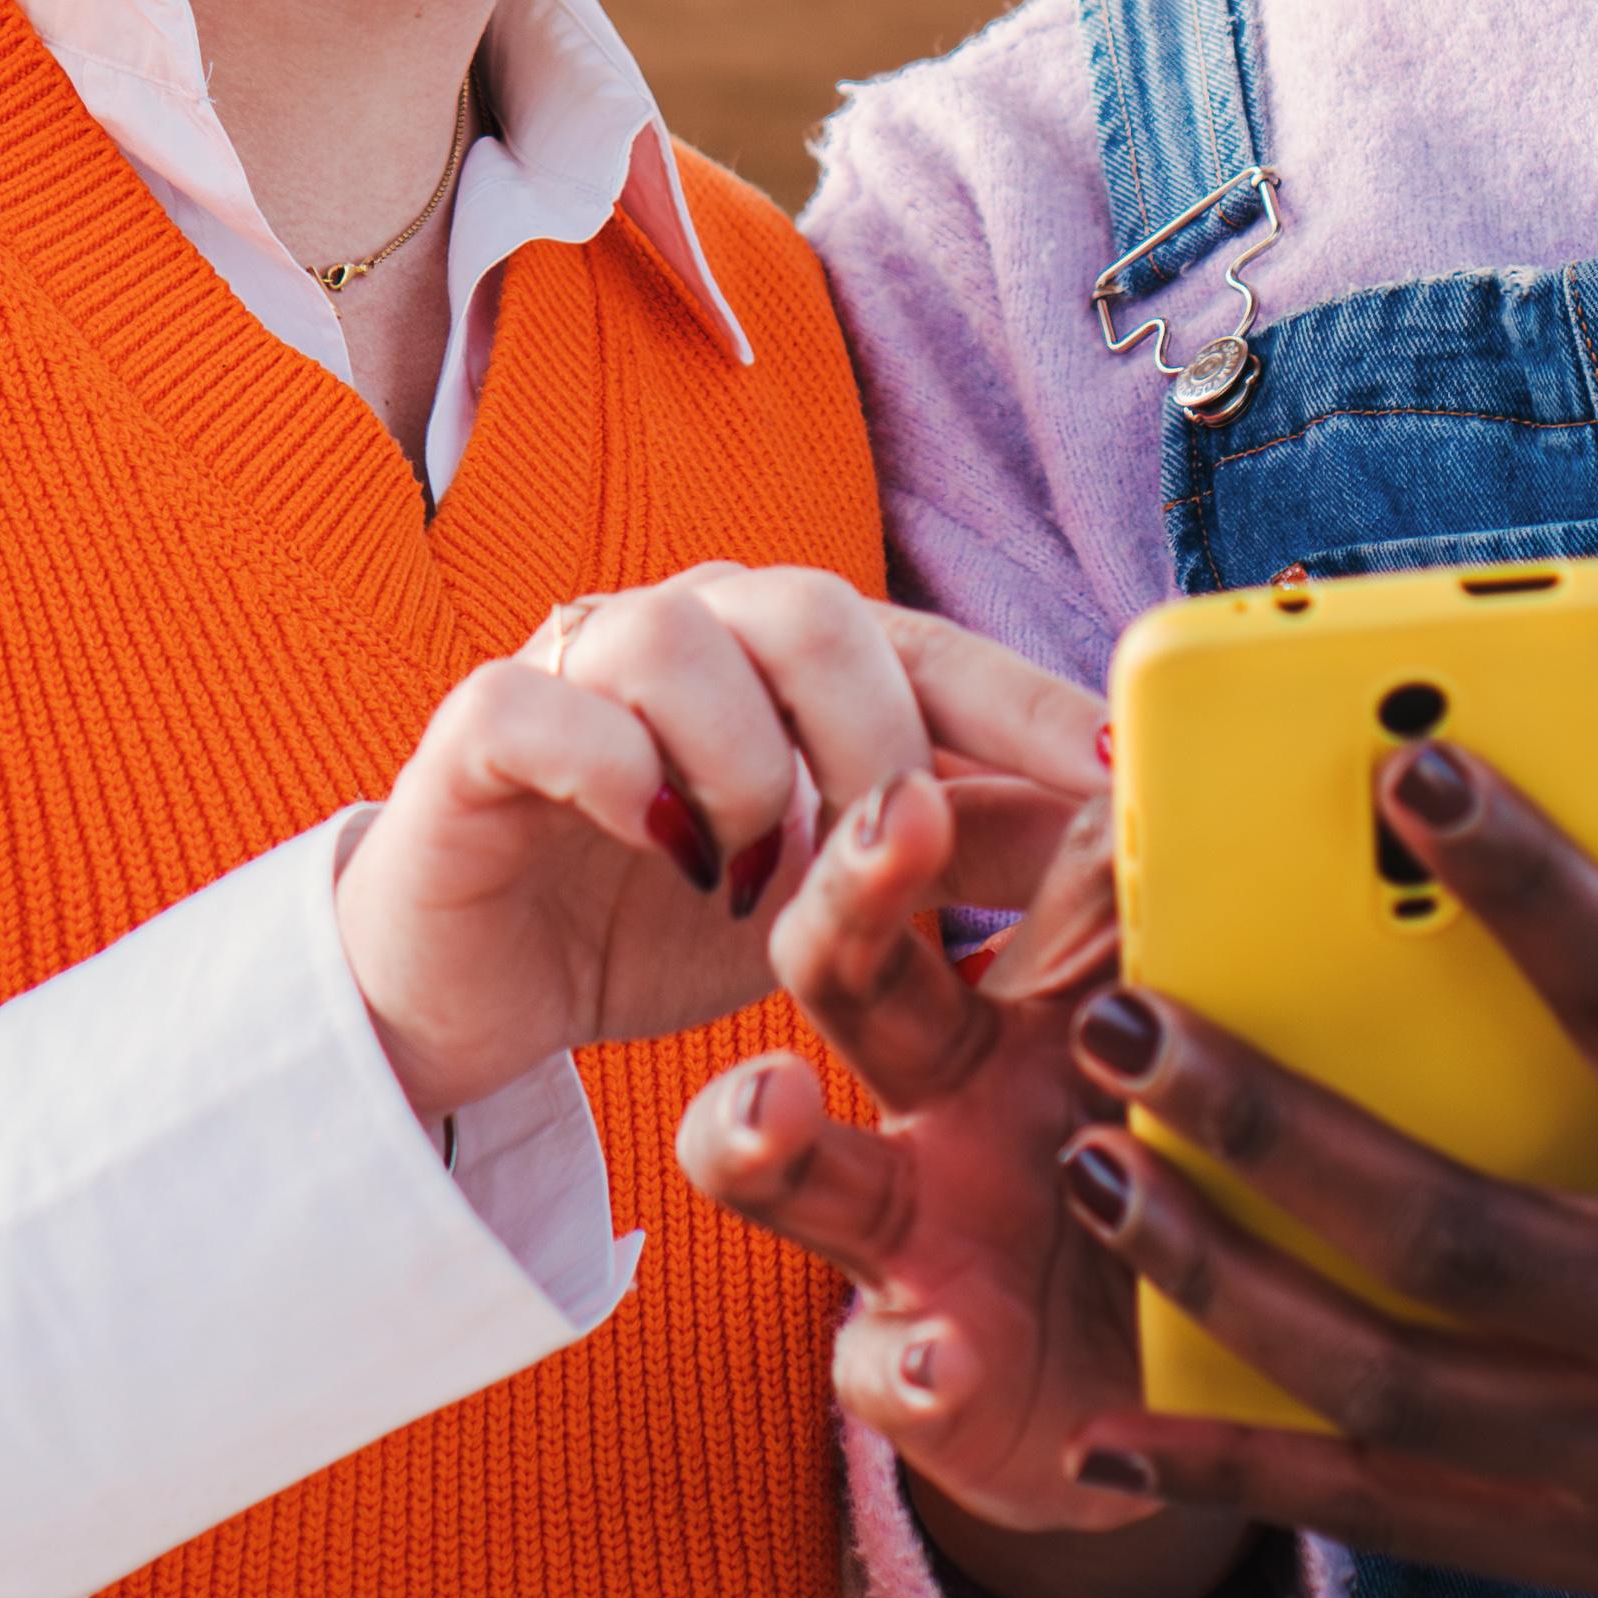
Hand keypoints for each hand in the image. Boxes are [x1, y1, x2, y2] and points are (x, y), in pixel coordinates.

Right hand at [336, 565, 1106, 1119]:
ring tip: (747, 879)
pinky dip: (615, 773)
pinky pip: (549, 707)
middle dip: (874, 746)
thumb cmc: (667, 919)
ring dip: (741, 772)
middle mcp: (693, 627)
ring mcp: (577, 661)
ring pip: (678, 639)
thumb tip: (1111, 838)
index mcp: (790, 657)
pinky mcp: (480, 725)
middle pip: (814, 611)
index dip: (1027, 707)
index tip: (1117, 780)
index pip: (936, 651)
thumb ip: (945, 849)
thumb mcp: (830, 898)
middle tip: (886, 861)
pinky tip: (651, 847)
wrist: (480, 986)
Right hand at [677, 773, 1256, 1597]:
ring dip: (757, 1126)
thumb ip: (1196, 929)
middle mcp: (932, 1096)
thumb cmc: (1188, 1176)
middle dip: (847, 893)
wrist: (1186, 1391)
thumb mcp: (1200, 1038)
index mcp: (1003, 995)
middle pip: (841, 968)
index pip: (932, 867)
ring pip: (780, 1160)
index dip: (916, 807)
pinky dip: (905, 1362)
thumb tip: (1225, 770)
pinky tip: (941, 1353)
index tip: (938, 756)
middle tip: (892, 824)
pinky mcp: (919, 1373)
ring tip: (772, 1104)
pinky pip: (878, 1365)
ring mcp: (909, 1232)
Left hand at [1045, 746, 1597, 1597]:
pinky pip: (1380, 1522)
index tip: (1407, 771)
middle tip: (1125, 1018)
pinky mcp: (1584, 1556)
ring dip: (1217, 1280)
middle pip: (1453, 1233)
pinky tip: (1110, 1428)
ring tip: (1092, 1166)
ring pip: (1387, 1386)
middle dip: (1267, 1124)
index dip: (1527, 890)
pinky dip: (1237, 1478)